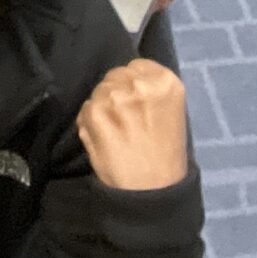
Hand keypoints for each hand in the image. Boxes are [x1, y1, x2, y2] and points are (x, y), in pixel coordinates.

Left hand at [76, 59, 189, 192]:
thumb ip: (151, 91)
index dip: (133, 83)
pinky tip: (104, 139)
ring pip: (98, 91)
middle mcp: (139, 84)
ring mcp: (114, 97)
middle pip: (115, 75)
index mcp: (166, 82)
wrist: (152, 192)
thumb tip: (128, 80)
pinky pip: (85, 108)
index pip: (138, 65)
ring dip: (102, 108)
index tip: (136, 102)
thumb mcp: (171, 113)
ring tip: (115, 132)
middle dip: (116, 93)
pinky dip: (90, 123)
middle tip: (124, 120)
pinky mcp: (93, 113)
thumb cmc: (166, 156)